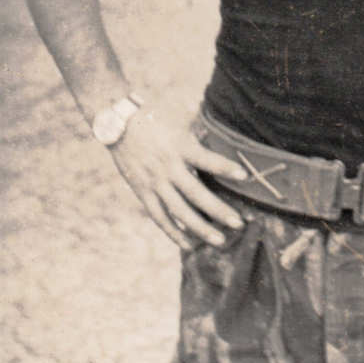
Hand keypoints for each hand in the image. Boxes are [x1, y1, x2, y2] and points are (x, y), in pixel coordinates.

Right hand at [109, 109, 246, 249]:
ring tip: (220, 240)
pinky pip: (159, 217)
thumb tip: (224, 132)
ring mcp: (154, 183)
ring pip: (179, 211)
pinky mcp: (142, 192)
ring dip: (200, 228)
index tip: (244, 175)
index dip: (225, 167)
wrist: (118, 126)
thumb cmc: (154, 118)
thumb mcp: (179, 119)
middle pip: (195, 194)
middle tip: (238, 223)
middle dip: (218, 210)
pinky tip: (189, 244)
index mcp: (179, 146)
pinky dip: (173, 232)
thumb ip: (200, 129)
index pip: (206, 159)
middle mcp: (167, 167)